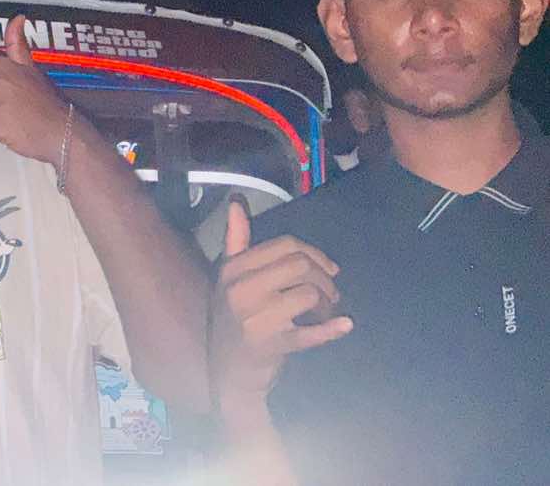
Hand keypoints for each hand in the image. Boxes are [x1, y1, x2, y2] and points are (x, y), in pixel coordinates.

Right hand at [209, 200, 351, 416]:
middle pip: (299, 265)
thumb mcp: (229, 277)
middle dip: (323, 278)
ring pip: (307, 294)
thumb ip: (236, 239)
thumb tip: (236, 200)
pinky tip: (345, 326)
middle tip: (331, 294)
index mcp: (233, 268)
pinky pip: (308, 333)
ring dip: (327, 304)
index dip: (314, 254)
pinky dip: (330, 330)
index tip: (328, 270)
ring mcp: (254, 318)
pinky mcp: (269, 345)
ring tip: (326, 313)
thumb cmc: (234, 319)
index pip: (285, 246)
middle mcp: (240, 289)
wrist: (228, 373)